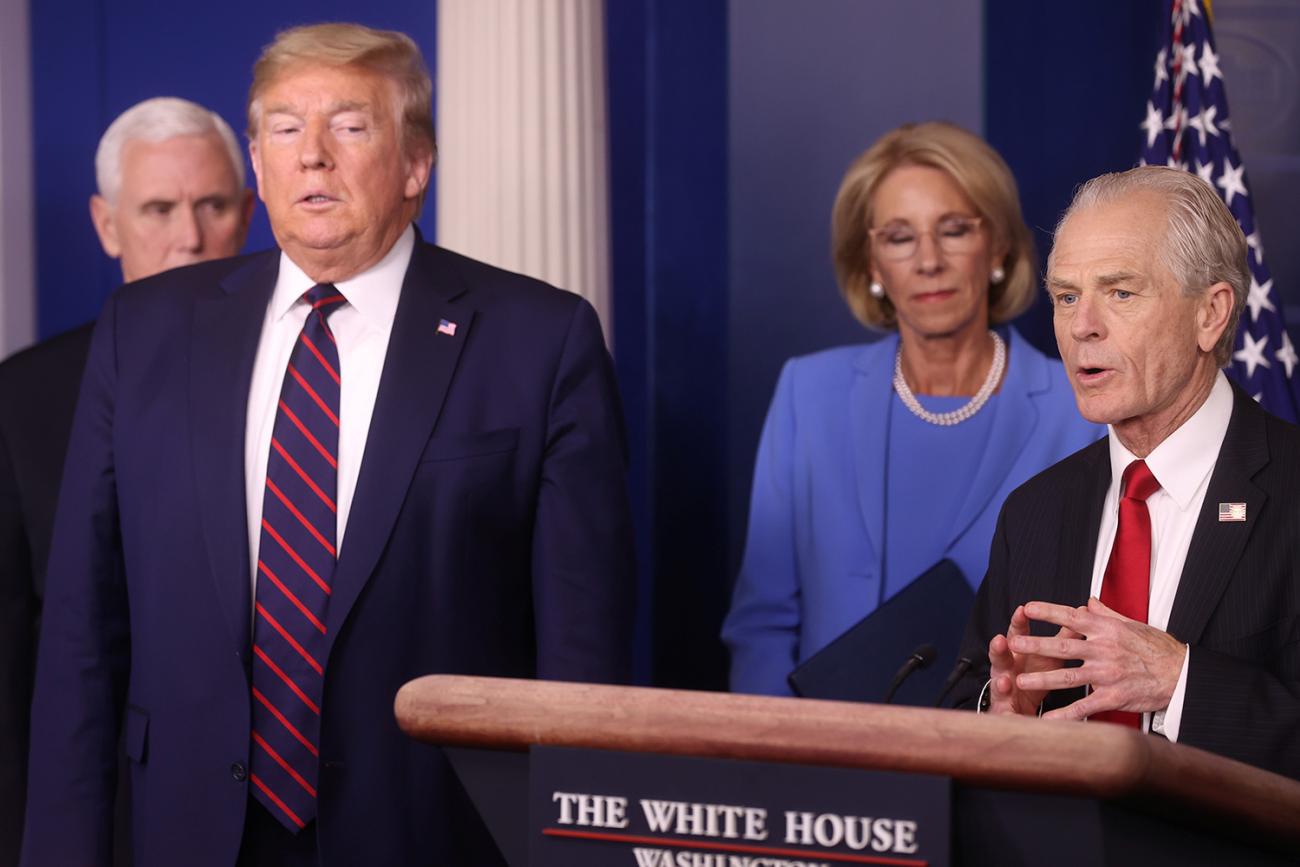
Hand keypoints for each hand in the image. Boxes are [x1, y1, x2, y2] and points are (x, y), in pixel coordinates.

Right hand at [986, 604, 1081, 715]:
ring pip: (998, 686)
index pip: (1016, 635)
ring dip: (999, 683)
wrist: (1021, 707)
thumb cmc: (1035, 676)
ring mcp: (1002, 691)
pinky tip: (1011, 717)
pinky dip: (1009, 717)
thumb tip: (1080, 613)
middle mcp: (1005, 670)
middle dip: (998, 650)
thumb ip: (1063, 637)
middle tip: (1001, 641)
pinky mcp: (1005, 713)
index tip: (1022, 610)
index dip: (1018, 624)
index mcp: (1017, 654)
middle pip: (1000, 658)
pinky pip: (1007, 716)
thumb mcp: (1050, 656)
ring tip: (1004, 682)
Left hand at [1010, 597, 1186, 719]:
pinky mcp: (1113, 697)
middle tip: (1012, 644)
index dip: (1049, 612)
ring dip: (1042, 680)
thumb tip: (1088, 602)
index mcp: (1106, 630)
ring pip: (1068, 677)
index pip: (1072, 618)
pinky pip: (1085, 706)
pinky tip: (1048, 720)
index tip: (1027, 607)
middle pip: (1063, 647)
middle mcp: (1104, 650)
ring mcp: (1107, 675)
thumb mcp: (1132, 624)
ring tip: (1019, 680)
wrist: (1182, 674)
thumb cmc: (1157, 648)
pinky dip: (1066, 714)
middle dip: (1035, 646)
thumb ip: (1106, 614)